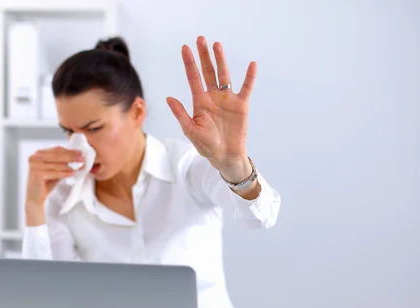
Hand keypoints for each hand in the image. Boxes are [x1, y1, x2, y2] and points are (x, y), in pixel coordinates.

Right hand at [25, 147, 81, 224]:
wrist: (35, 198)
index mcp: (38, 154)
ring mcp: (34, 165)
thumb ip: (62, 163)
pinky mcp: (37, 174)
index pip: (56, 149)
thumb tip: (77, 157)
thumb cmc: (45, 183)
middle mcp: (34, 157)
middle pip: (57, 155)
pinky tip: (73, 173)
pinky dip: (65, 173)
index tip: (80, 152)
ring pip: (57, 164)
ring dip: (70, 165)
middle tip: (82, 158)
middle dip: (71, 156)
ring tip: (80, 166)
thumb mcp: (55, 170)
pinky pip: (55, 173)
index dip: (69, 151)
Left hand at [166, 36, 256, 182]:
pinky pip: (246, 88)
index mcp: (199, 102)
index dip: (189, 63)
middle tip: (201, 39)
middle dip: (204, 56)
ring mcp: (227, 99)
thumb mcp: (191, 130)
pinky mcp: (241, 105)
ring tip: (217, 46)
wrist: (225, 156)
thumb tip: (168, 98)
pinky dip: (249, 77)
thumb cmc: (206, 145)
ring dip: (221, 61)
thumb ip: (181, 114)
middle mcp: (213, 97)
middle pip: (208, 72)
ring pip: (224, 75)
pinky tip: (251, 65)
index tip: (184, 48)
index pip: (193, 78)